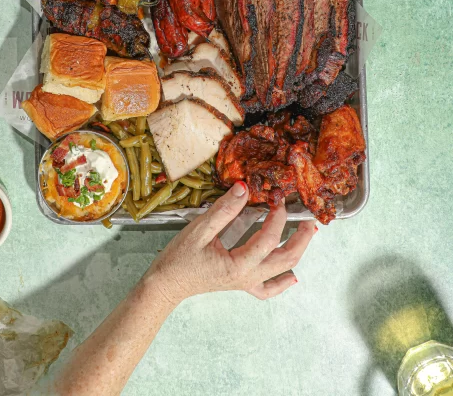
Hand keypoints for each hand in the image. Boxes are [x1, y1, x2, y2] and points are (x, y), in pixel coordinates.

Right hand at [143, 181, 315, 304]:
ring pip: (281, 272)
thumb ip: (224, 209)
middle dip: (301, 236)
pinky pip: (267, 289)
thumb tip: (244, 187)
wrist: (167, 284)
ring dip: (297, 252)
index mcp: (239, 265)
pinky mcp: (241, 283)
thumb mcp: (199, 229)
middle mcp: (248, 277)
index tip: (277, 198)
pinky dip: (282, 282)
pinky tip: (292, 276)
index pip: (268, 239)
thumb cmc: (179, 258)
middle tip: (308, 216)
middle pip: (286, 259)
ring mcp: (246, 282)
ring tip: (307, 233)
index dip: (277, 216)